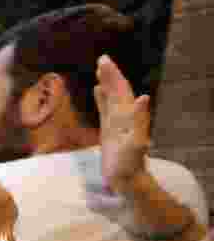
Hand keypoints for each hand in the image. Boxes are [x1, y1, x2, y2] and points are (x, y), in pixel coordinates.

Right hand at [94, 54, 150, 193]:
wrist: (127, 180)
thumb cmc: (129, 166)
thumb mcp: (135, 144)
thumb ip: (139, 121)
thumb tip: (143, 97)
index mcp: (129, 117)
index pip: (121, 91)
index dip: (114, 76)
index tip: (104, 62)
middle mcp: (124, 117)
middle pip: (117, 91)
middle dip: (111, 75)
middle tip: (101, 59)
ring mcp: (117, 123)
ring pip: (112, 98)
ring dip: (107, 83)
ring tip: (100, 68)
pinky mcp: (110, 130)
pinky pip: (105, 109)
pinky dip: (101, 98)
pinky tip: (96, 89)